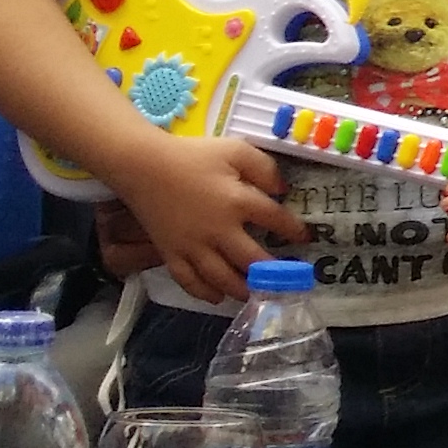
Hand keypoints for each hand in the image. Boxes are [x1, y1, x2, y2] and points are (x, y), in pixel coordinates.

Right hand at [105, 132, 305, 301]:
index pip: (276, 220)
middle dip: (272, 272)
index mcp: (237, 201)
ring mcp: (193, 245)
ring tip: (256, 293)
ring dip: (242, 289)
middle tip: (284, 279)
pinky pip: (188, 281)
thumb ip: (265, 168)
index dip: (294, 231)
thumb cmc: (192, 156)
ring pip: (222, 278)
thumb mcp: (235, 150)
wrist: (142, 165)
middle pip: (252, 260)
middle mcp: (218, 230)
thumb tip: (283, 191)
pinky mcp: (170, 253)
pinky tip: (217, 297)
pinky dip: (204, 293)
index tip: (305, 238)